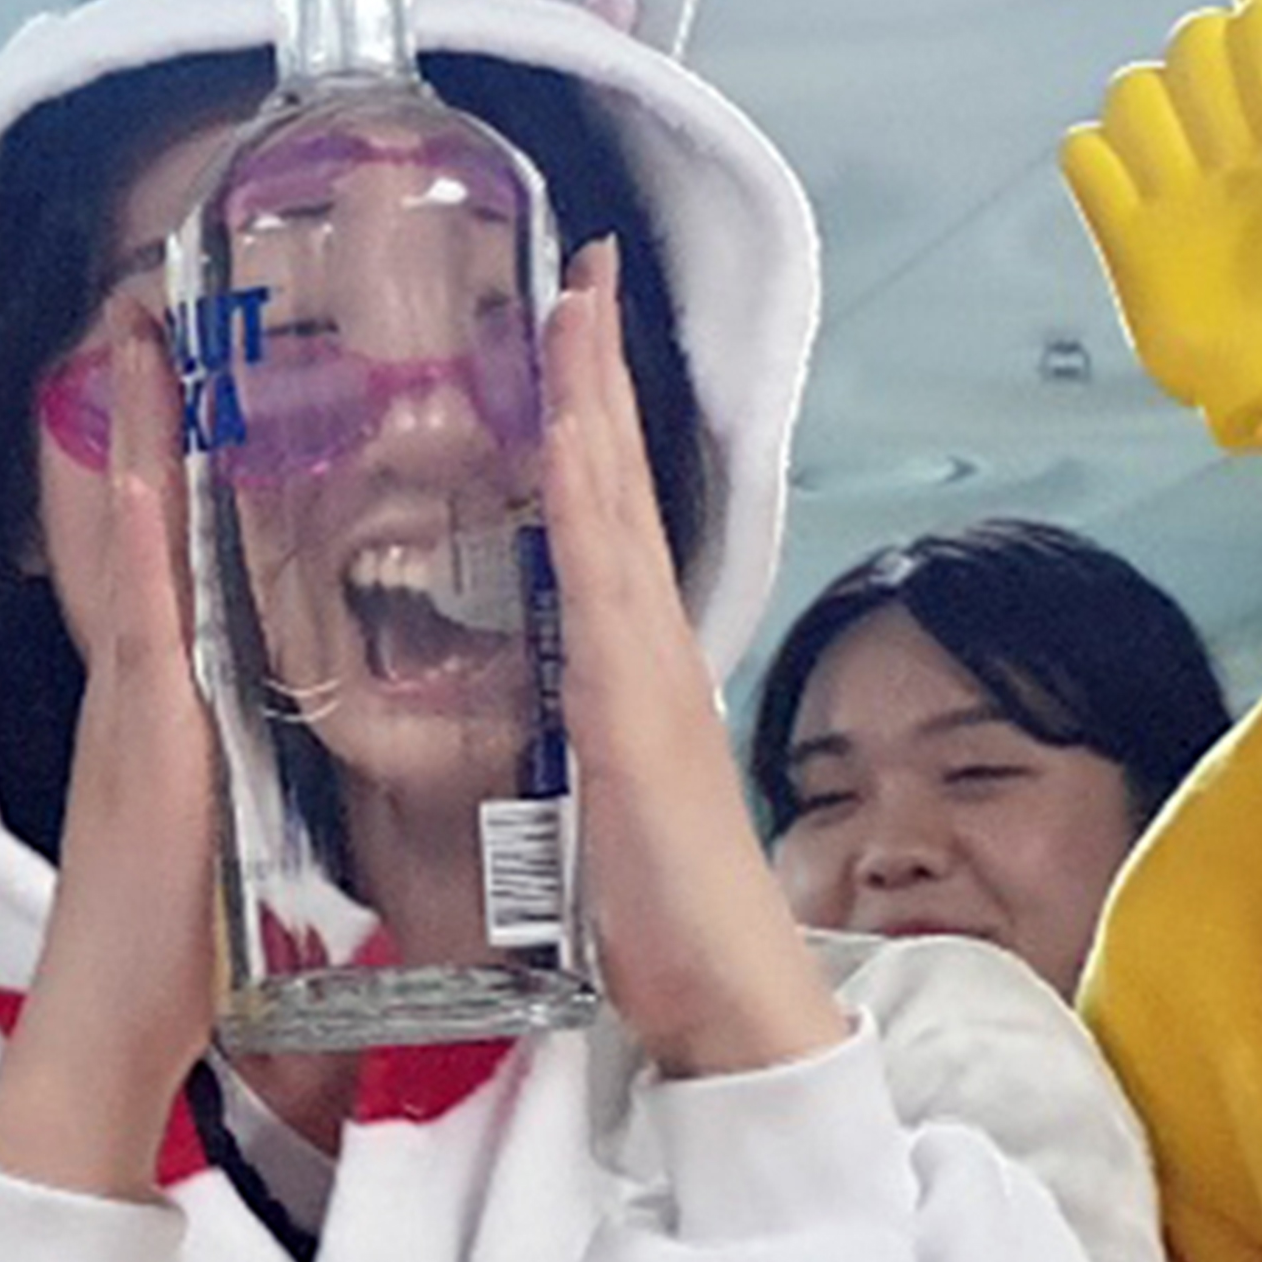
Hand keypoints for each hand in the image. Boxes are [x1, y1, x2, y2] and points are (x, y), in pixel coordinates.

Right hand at [0, 312, 221, 1198]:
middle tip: (141, 303)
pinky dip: (138, 546)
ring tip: (135, 336)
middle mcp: (140, 678)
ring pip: (131, 542)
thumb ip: (241, 760)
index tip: (176, 369)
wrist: (116, 1024)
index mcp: (167, 695)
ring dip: (130, 439)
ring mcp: (133, 701)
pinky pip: (140, 623)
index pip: (168, 549)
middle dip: (134, 413)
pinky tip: (145, 476)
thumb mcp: (225, 821)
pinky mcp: (144, 738)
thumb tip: (277, 724)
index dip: (166, 457)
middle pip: (134, 518)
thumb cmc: (178, 941)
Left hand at [540, 240, 840, 1079]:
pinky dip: (589, 494)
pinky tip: (572, 433)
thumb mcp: (585, 806)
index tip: (566, 330)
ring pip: (610, 503)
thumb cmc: (652, 920)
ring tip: (576, 302)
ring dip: (593, 398)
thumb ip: (567, 748)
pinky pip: (603, 575)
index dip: (585, 417)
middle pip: (610, 480)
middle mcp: (641, 645)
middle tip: (578, 267)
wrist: (724, 994)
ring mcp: (643, 665)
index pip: (597, 512)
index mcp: (622, 666)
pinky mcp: (634, 701)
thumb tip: (537, 719)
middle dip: (594, 369)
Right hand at [1061, 0, 1261, 452]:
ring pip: (1132, 88)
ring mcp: (1177, 183)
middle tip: (1242, 156)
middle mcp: (1237, 139)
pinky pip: (1083, 155)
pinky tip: (1139, 206)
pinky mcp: (1128, 231)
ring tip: (1190, 188)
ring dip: (1153, 124)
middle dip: (1212, 80)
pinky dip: (1099, 167)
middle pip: (1190, 37)